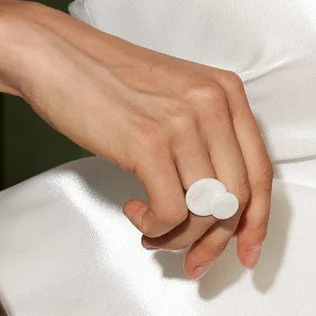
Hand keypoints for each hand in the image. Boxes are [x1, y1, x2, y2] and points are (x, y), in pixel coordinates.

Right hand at [0, 4, 272, 277]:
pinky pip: (170, 212)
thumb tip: (218, 207)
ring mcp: (183, 123)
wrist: (55, 55)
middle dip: (214, 241)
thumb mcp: (175, 98)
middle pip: (237, 198)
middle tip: (192, 261)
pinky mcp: (148, 144)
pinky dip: (155, 227)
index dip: (256, 221)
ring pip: (205, 210)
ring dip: (178, 237)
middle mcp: (214, 105)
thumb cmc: (107, 81)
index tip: (246, 252)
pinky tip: (135, 212)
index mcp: (227, 93)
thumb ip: (204, 140)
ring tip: (152, 233)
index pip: (260, 172)